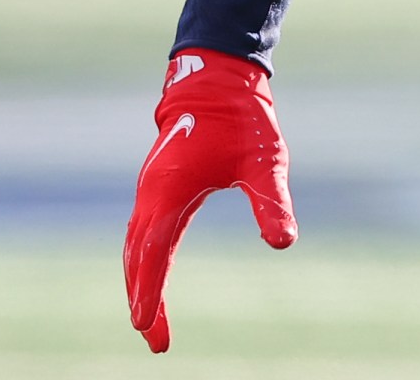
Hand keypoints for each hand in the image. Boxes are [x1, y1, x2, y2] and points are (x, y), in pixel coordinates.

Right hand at [122, 49, 297, 352]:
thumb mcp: (265, 161)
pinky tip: (149, 275)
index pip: (153, 254)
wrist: (216, 79)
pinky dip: (141, 260)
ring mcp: (150, 190)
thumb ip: (270, 202)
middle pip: (137, 258)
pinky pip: (142, 233)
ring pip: (135, 247)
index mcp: (169, 192)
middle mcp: (151, 194)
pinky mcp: (157, 186)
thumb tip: (284, 242)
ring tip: (149, 319)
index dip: (149, 292)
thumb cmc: (242, 119)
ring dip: (139, 282)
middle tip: (155, 340)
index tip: (146, 326)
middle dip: (143, 298)